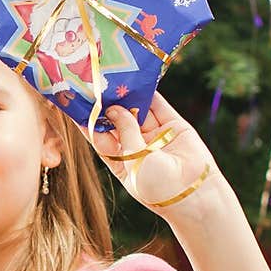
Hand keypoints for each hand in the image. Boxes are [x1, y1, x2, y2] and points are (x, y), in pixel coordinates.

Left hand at [87, 91, 217, 211]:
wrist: (193, 193)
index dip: (89, 121)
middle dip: (107, 104)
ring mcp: (154, 136)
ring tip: (114, 76)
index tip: (77, 102)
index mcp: (120, 162)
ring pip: (137, 111)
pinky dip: (149, 92)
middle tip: (95, 83)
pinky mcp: (172, 126)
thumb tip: (115, 108)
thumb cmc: (156, 185)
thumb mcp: (133, 159)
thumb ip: (124, 131)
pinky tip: (137, 78)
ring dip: (126, 96)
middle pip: (117, 121)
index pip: (100, 137)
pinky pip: (158, 106)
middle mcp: (136, 147)